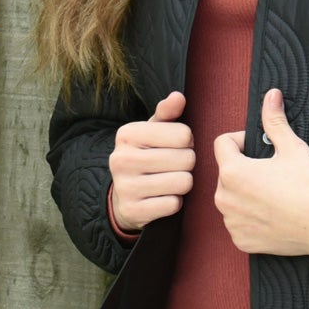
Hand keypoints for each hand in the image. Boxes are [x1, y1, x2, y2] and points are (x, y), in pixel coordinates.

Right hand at [108, 90, 194, 229]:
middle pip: (186, 158)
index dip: (186, 142)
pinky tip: (162, 197)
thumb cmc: (145, 156)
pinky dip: (174, 202)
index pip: (184, 134)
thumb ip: (167, 113)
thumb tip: (178, 97)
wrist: (123, 195)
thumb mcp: (153, 131)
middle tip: (175, 166)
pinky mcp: (133, 210)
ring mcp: (125, 186)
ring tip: (170, 180)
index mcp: (127, 134)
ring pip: (183, 182)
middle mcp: (121, 158)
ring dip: (183, 183)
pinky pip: (174, 204)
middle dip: (187, 163)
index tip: (175, 147)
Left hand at [212, 89, 308, 256]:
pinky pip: (238, 222)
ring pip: (231, 198)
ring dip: (245, 194)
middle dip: (243, 168)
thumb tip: (271, 94)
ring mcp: (232, 222)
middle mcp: (224, 198)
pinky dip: (250, 218)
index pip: (222, 144)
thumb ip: (274, 120)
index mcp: (232, 172)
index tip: (260, 148)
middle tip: (271, 173)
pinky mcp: (241, 240)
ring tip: (272, 194)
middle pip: (226, 172)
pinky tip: (272, 215)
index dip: (242, 140)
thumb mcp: (292, 147)